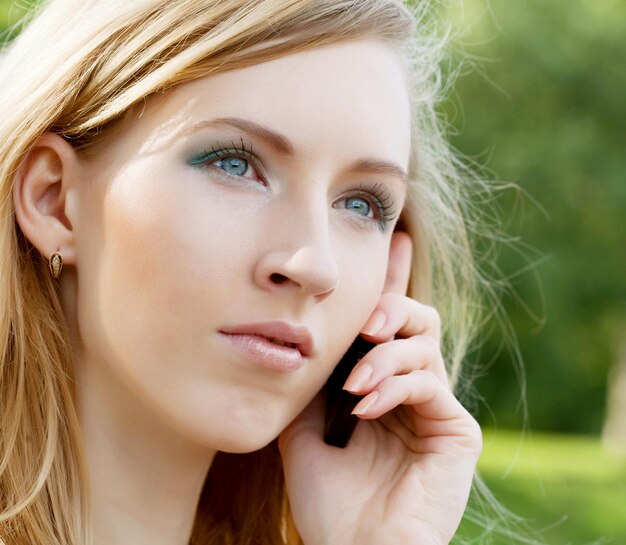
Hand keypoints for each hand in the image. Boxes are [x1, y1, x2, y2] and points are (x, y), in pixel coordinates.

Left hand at [278, 231, 481, 544]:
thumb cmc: (325, 498)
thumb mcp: (304, 425)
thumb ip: (313, 379)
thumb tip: (308, 332)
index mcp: (379, 384)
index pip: (389, 323)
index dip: (394, 280)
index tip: (392, 240)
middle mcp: (411, 389)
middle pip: (416, 319)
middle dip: (390, 309)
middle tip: (361, 324)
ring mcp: (436, 408)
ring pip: (424, 343)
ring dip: (384, 356)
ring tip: (353, 385)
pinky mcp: (457, 429)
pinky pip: (430, 382)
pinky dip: (396, 385)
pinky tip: (365, 405)